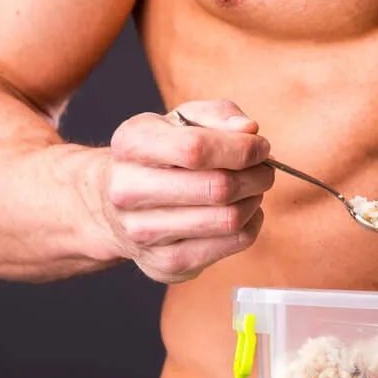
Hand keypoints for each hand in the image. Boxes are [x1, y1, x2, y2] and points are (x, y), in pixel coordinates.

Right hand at [103, 99, 273, 282]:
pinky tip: (242, 212)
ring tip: (253, 189)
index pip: (195, 149)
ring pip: (229, 220)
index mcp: (131, 144)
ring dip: (255, 200)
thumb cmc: (161, 156)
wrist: (113, 205)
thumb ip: (218, 115)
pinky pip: (231, 245)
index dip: (241, 148)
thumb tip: (249, 130)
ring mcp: (143, 232)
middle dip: (256, 176)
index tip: (259, 147)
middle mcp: (127, 190)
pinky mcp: (164, 263)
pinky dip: (251, 226)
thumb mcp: (181, 121)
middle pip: (218, 188)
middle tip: (264, 169)